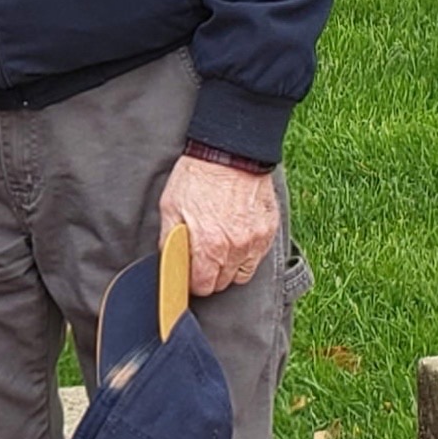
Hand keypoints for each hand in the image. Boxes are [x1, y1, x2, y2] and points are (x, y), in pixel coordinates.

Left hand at [158, 154, 279, 297]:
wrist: (229, 152)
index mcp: (208, 246)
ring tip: (220, 251)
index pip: (202, 286)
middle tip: (202, 259)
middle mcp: (234, 248)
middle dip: (209, 276)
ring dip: (229, 269)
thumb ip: (169, 240)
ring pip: (242, 275)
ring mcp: (255, 241)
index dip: (192, 282)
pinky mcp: (268, 231)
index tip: (189, 274)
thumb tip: (169, 261)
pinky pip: (258, 258)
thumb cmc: (197, 177)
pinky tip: (235, 240)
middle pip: (222, 283)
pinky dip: (246, 255)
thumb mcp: (170, 207)